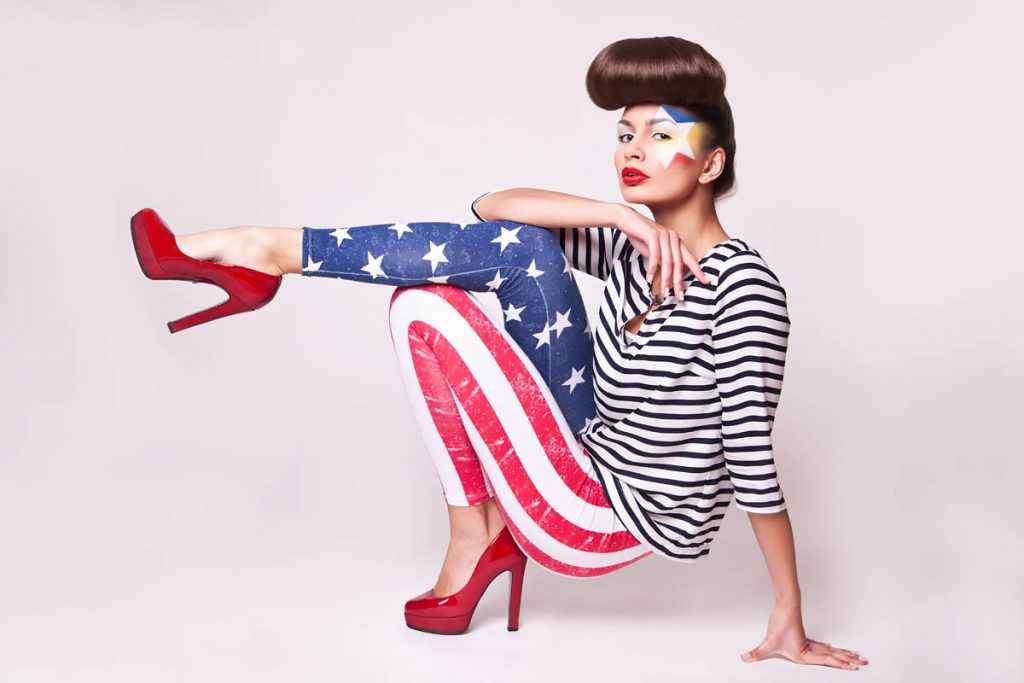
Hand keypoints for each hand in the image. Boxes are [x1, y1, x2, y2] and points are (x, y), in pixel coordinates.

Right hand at [614, 206, 709, 301]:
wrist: (627, 219)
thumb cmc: (641, 236)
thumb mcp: (656, 250)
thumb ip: (664, 260)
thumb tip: (669, 275)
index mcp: (677, 241)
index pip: (690, 258)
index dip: (698, 270)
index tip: (706, 282)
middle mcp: (673, 237)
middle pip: (679, 263)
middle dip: (679, 282)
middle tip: (680, 297)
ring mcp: (664, 235)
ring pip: (668, 261)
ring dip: (666, 279)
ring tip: (665, 293)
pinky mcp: (652, 235)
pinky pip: (654, 255)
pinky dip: (652, 268)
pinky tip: (649, 279)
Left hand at [741, 602, 868, 670]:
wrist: (786, 605)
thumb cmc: (781, 622)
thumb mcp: (768, 642)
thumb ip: (758, 653)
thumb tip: (744, 658)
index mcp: (805, 653)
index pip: (826, 661)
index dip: (840, 664)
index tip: (853, 666)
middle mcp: (811, 648)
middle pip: (833, 655)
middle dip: (849, 660)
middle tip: (864, 662)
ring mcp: (809, 642)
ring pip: (831, 650)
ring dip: (844, 653)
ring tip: (858, 656)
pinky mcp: (805, 637)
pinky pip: (822, 645)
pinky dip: (830, 649)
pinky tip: (833, 648)